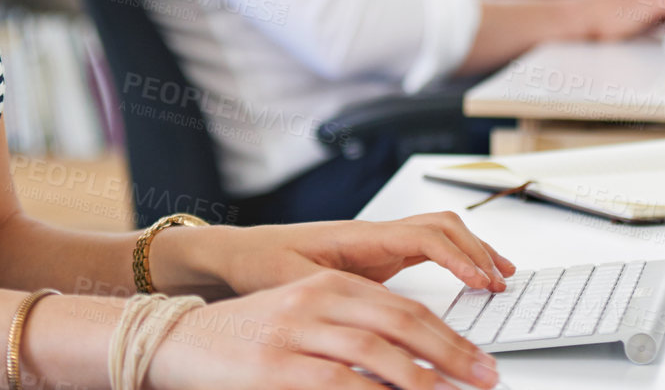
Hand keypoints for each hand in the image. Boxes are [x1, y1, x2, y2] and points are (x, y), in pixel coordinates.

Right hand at [146, 269, 502, 389]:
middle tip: (486, 379)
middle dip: (452, 356)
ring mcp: (296, 334)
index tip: (480, 362)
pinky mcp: (276, 368)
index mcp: (327, 284)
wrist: (178, 340)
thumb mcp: (302, 319)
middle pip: (402, 325)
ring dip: (424, 381)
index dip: (449, 335)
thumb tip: (412, 366)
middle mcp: (316, 301)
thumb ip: (352, 333)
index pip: (404, 308)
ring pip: (377, 356)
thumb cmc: (246, 337)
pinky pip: (340, 384)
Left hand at [157, 211, 512, 299]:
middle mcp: (373, 234)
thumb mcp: (296, 286)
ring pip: (438, 233)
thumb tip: (380, 320)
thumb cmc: (259, 265)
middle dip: (478, 249)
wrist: (237, 254)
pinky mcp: (376, 257)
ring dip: (472, 249)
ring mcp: (377, 244)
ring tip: (501, 277)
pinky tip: (471, 276)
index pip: (423, 235)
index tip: (483, 280)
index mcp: (358, 237)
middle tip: (502, 283)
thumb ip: (337, 299)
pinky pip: (427, 248)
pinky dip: (456, 256)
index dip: (459, 255)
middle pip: (441, 226)